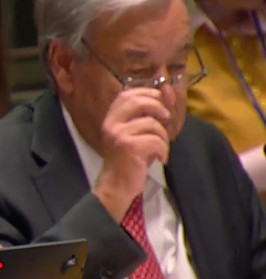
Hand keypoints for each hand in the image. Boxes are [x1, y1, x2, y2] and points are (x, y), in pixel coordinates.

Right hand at [93, 88, 170, 219]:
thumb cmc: (128, 160)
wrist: (116, 186)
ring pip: (153, 124)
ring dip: (163, 137)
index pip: (127, 94)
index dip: (147, 92)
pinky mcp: (129, 147)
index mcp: (111, 119)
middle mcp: (112, 124)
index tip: (160, 101)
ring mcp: (119, 135)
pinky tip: (159, 159)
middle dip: (159, 108)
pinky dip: (163, 151)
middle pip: (139, 101)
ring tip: (159, 149)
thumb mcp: (133, 135)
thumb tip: (168, 92)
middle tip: (166, 121)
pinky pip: (156, 141)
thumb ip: (145, 116)